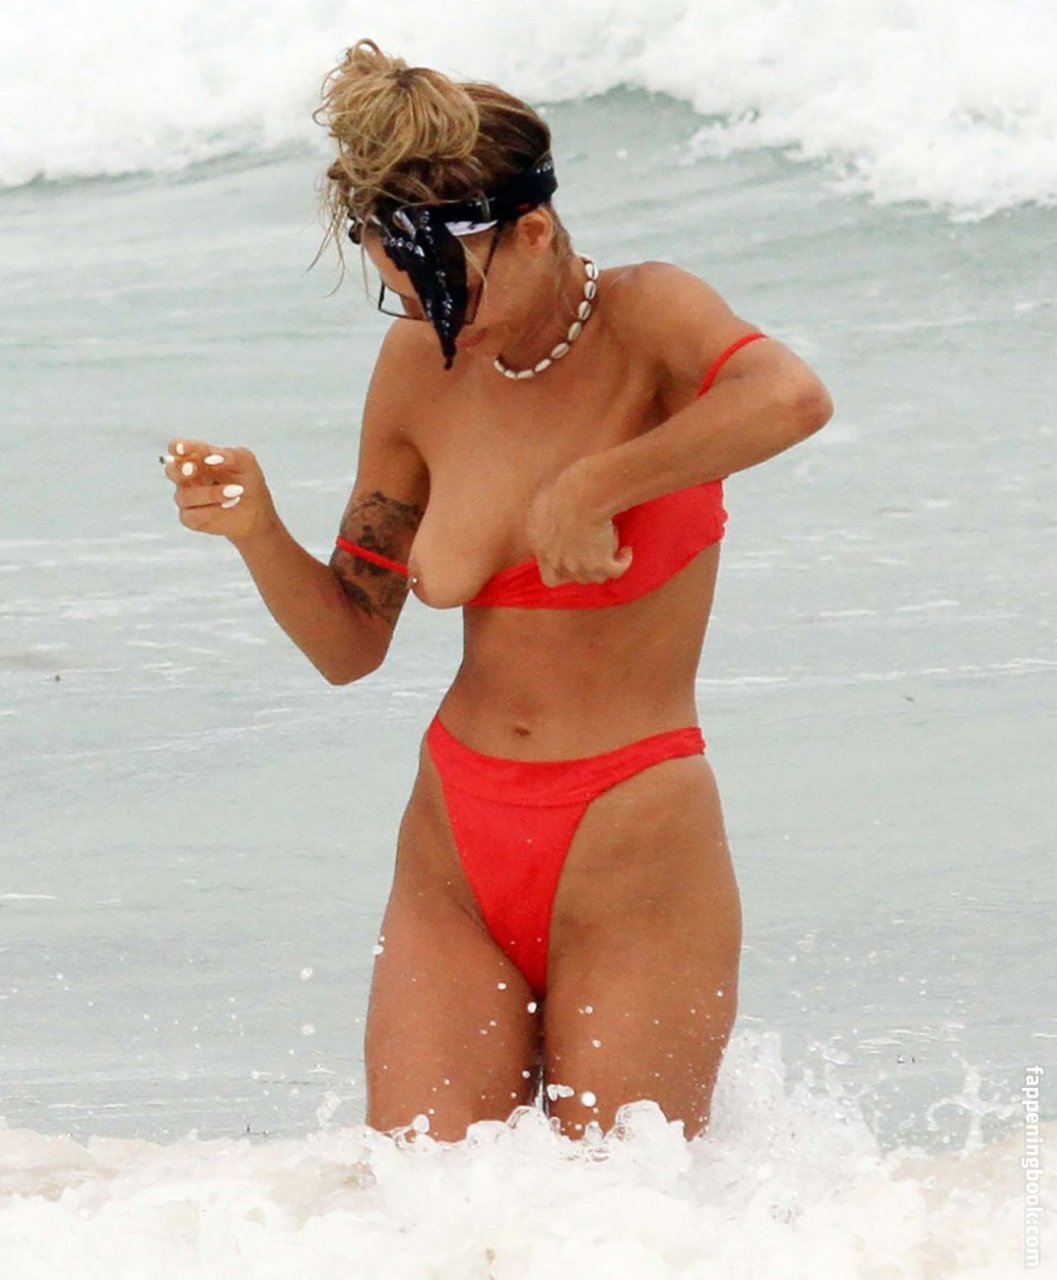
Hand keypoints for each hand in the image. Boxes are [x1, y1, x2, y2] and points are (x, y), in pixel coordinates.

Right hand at [161, 438, 277, 543]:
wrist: (256, 509)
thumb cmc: (247, 481)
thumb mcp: (244, 461)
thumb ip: (228, 455)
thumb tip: (211, 457)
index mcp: (195, 458)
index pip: (178, 448)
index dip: (177, 447)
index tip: (182, 448)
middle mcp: (187, 477)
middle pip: (172, 470)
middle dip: (181, 469)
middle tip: (192, 469)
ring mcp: (186, 497)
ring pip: (185, 495)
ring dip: (211, 493)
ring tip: (236, 491)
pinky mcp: (190, 517)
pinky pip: (192, 514)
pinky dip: (212, 510)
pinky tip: (228, 505)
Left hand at [525, 461, 632, 586]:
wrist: (580, 496)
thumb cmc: (562, 492)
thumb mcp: (542, 505)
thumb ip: (543, 521)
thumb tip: (551, 523)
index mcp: (542, 550)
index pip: (551, 578)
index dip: (565, 574)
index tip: (575, 562)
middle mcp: (558, 563)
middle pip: (577, 578)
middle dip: (588, 566)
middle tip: (597, 549)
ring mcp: (578, 567)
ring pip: (597, 576)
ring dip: (605, 561)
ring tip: (610, 542)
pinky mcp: (600, 564)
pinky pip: (616, 570)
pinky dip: (623, 561)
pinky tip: (626, 550)